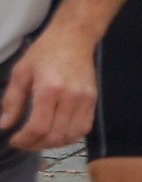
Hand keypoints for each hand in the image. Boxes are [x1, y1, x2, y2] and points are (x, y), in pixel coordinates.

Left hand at [0, 26, 97, 150]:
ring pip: (71, 136)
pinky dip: (70, 137)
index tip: (14, 138)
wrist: (75, 37)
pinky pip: (84, 128)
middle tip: (24, 141)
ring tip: (39, 139)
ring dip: (53, 144)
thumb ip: (12, 100)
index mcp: (50, 89)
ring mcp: (85, 98)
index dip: (24, 140)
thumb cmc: (45, 51)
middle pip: (55, 135)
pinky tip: (57, 132)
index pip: (38, 127)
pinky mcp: (93, 99)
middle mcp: (71, 96)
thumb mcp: (21, 72)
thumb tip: (5, 125)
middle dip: (35, 144)